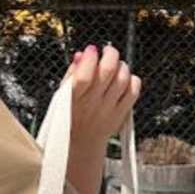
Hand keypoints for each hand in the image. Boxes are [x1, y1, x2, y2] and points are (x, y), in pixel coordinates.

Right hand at [61, 44, 141, 161]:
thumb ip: (71, 74)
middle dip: (110, 54)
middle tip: (107, 51)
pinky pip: (133, 91)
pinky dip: (132, 80)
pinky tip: (124, 79)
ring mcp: (108, 110)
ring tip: (116, 65)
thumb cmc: (70, 117)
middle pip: (108, 71)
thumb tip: (82, 55)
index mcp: (73, 98)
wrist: (81, 143)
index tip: (91, 50)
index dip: (90, 57)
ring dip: (121, 65)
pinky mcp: (120, 114)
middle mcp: (92, 104)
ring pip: (123, 78)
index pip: (84, 74)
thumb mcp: (61, 96)